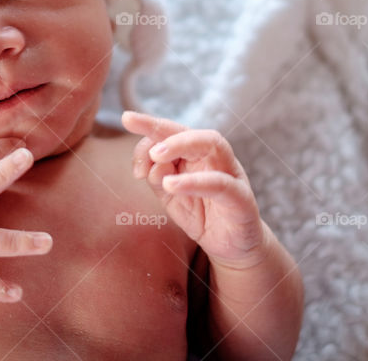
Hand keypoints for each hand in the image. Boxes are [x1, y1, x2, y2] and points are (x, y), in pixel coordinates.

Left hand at [121, 111, 268, 269]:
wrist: (232, 247)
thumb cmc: (200, 214)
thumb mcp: (170, 195)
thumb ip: (157, 176)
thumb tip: (149, 163)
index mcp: (196, 154)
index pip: (172, 132)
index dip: (149, 125)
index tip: (126, 119)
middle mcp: (215, 158)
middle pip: (193, 131)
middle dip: (164, 129)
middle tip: (143, 143)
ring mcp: (231, 175)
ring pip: (214, 146)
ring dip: (182, 145)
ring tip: (156, 157)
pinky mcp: (241, 199)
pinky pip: (221, 184)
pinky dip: (195, 182)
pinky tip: (171, 184)